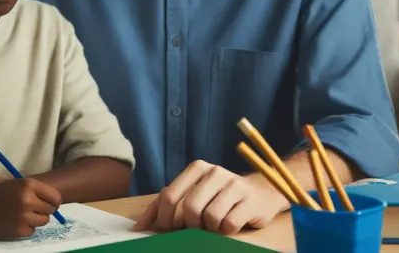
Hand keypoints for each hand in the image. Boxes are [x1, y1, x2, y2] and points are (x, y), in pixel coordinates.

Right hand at [0, 178, 62, 237]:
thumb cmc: (0, 192)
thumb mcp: (19, 184)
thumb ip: (37, 192)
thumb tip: (57, 203)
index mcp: (29, 185)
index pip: (55, 197)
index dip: (54, 201)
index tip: (50, 203)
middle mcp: (28, 200)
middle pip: (50, 210)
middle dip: (44, 210)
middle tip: (32, 208)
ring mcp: (23, 216)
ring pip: (43, 221)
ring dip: (36, 219)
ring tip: (23, 214)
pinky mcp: (19, 230)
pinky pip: (32, 231)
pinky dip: (26, 228)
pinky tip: (14, 221)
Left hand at [133, 160, 288, 234]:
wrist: (259, 194)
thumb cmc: (218, 196)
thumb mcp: (191, 194)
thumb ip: (163, 206)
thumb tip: (139, 227)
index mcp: (197, 168)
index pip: (170, 196)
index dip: (166, 218)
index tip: (170, 229)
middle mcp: (215, 172)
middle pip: (189, 208)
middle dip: (188, 226)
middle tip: (194, 229)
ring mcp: (234, 185)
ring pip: (210, 218)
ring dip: (209, 229)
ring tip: (214, 225)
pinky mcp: (250, 201)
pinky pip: (229, 225)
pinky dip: (225, 231)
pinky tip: (228, 225)